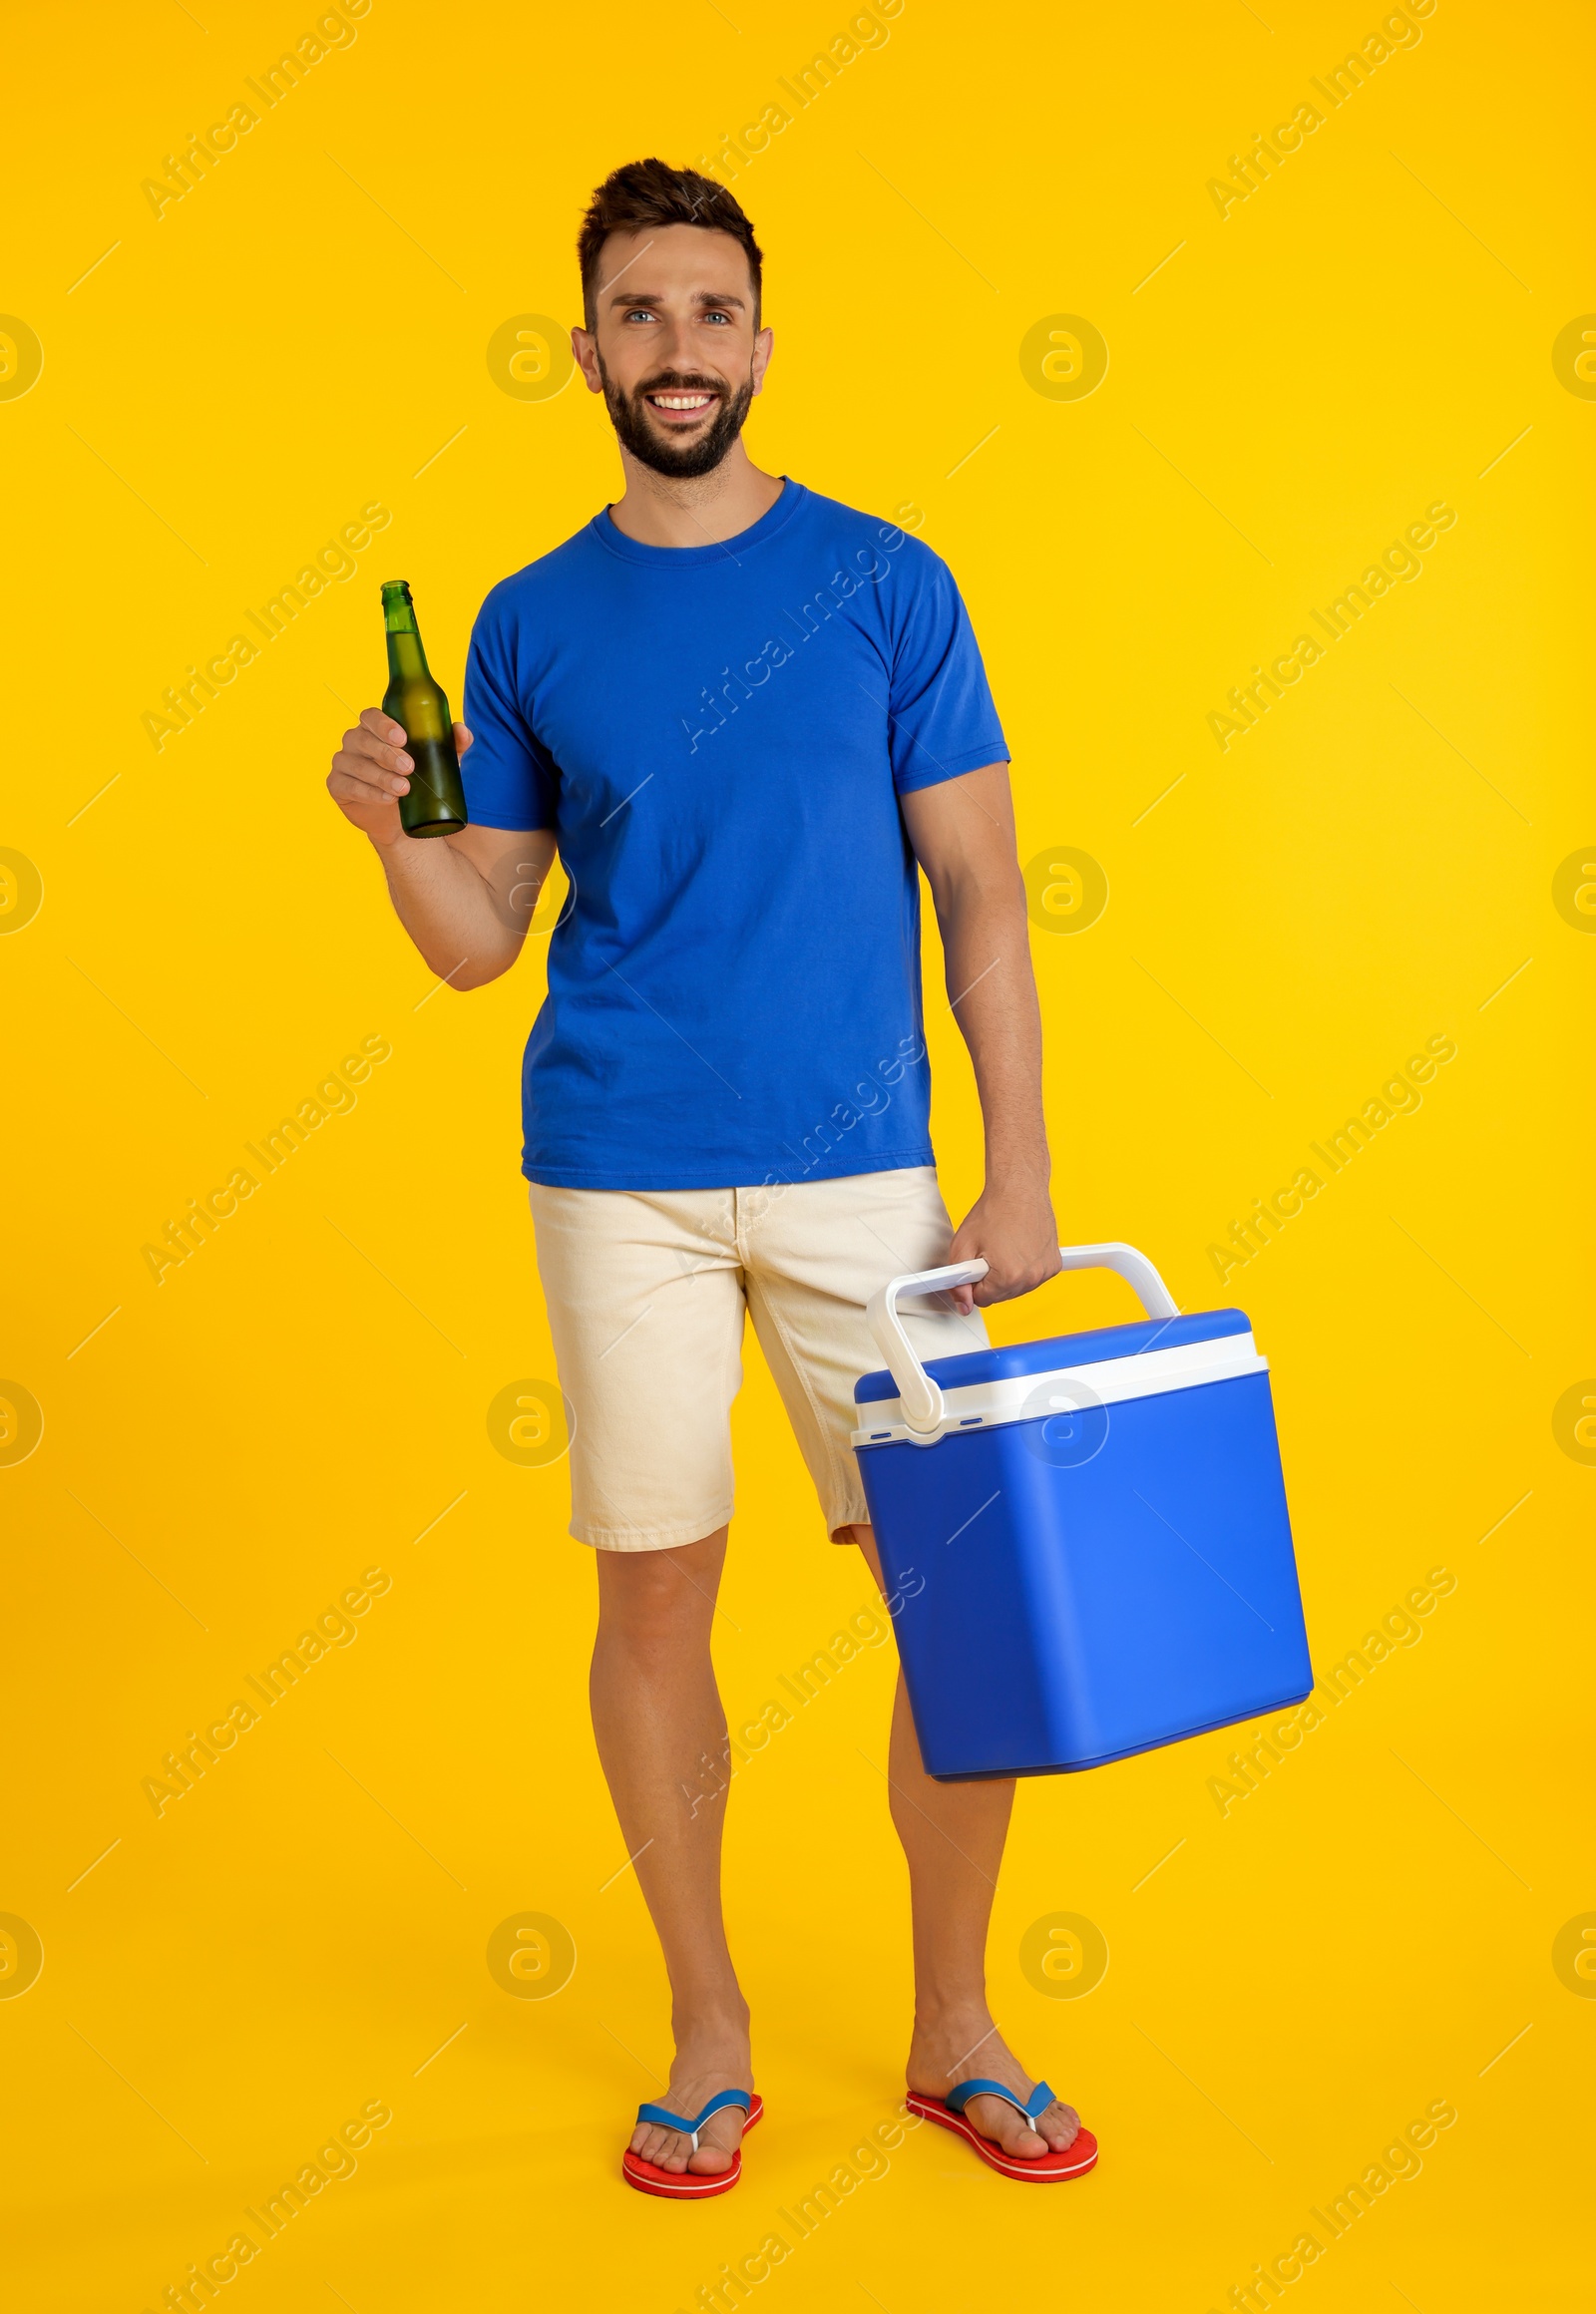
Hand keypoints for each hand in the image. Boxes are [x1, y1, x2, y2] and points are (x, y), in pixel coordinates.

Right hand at [327, 708, 472, 846]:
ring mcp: (343, 763)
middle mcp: (354, 741)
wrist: (401, 819)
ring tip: (404, 789)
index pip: (370, 716)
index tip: (403, 738)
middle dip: (387, 754)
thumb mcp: (437, 761)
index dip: (383, 725)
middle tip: (410, 768)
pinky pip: (349, 786)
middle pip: (363, 739)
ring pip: (357, 765)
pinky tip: (387, 799)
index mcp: (374, 728)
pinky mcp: (337, 785)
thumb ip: (451, 744)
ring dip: (381, 777)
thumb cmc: (417, 780)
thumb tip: (462, 731)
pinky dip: (369, 793)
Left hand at [946, 1186, 1059, 1313]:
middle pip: (1001, 1296)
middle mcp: (1031, 1277)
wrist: (1019, 1189)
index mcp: (1008, 1277)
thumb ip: (958, 1282)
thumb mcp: (962, 1246)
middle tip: (987, 1252)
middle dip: (990, 1279)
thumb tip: (963, 1305)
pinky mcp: (1054, 1264)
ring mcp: (1045, 1271)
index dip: (973, 1281)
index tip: (974, 1265)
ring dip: (1007, 1274)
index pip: (982, 1299)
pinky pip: (1032, 1277)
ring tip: (1003, 1247)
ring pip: (1016, 1288)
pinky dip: (1023, 1268)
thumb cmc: (994, 1211)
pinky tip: (1018, 1247)